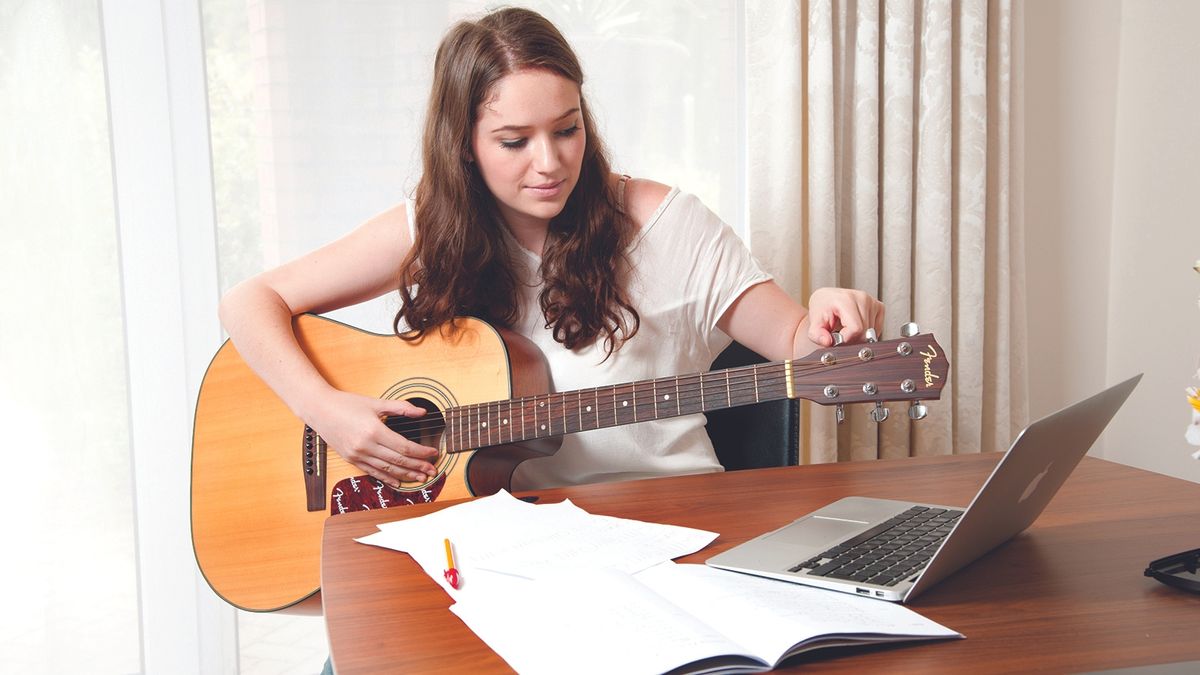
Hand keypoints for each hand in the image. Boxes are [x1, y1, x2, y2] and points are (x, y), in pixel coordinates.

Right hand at [305, 389, 439, 488]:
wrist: (320, 410)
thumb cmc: (347, 404)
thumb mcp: (376, 402)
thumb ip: (400, 407)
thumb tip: (422, 412)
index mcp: (374, 430)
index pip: (404, 446)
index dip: (421, 452)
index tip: (433, 453)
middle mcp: (366, 446)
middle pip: (398, 461)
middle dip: (418, 466)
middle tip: (432, 470)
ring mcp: (358, 455)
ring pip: (387, 470)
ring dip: (406, 475)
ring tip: (421, 478)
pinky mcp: (352, 460)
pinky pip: (373, 472)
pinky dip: (387, 479)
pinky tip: (399, 482)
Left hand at [804, 287, 884, 346]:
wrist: (827, 299)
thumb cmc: (822, 308)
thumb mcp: (814, 322)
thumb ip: (817, 335)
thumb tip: (827, 342)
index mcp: (845, 299)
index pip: (855, 329)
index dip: (846, 339)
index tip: (836, 338)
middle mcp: (861, 298)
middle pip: (864, 333)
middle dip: (851, 339)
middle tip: (840, 334)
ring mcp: (872, 301)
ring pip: (871, 333)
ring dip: (858, 336)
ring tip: (847, 328)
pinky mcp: (879, 306)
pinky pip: (876, 329)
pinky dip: (866, 333)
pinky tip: (856, 326)